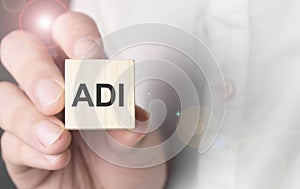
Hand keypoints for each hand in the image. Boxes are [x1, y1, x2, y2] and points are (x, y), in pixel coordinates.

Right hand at [0, 12, 166, 188]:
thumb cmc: (129, 158)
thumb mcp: (141, 135)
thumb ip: (132, 119)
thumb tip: (123, 113)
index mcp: (86, 72)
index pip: (70, 32)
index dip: (74, 35)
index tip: (88, 55)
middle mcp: (57, 89)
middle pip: (23, 51)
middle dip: (37, 70)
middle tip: (61, 96)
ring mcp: (36, 119)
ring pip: (7, 98)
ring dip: (30, 117)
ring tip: (60, 138)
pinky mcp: (23, 151)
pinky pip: (11, 143)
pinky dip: (33, 150)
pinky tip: (59, 159)